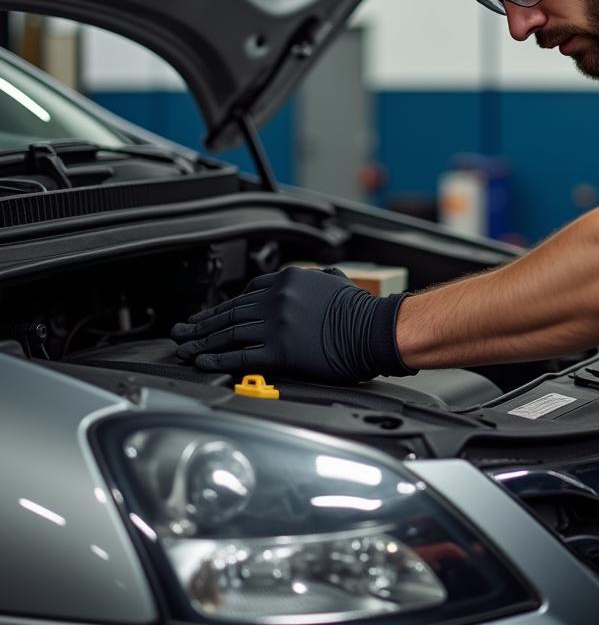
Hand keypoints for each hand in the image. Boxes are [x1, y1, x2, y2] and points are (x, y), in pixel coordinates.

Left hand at [171, 266, 414, 383]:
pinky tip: (203, 361)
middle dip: (203, 323)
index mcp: (289, 279)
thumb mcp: (334, 281)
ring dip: (202, 341)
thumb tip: (314, 279)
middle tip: (182, 331)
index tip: (211, 315)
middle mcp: (277, 298)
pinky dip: (217, 359)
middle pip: (231, 312)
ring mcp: (276, 324)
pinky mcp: (279, 350)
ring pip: (229, 332)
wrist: (375, 330)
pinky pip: (240, 355)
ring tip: (184, 349)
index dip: (225, 306)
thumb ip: (315, 280)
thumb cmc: (360, 309)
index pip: (247, 292)